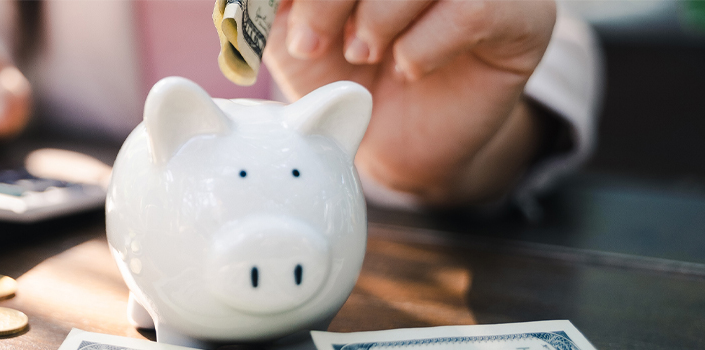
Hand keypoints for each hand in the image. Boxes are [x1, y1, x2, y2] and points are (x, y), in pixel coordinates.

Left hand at [265, 0, 556, 205]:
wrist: (399, 143)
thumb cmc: (344, 75)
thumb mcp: (294, 30)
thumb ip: (278, 0)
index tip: (277, 12)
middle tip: (312, 43)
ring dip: (378, 16)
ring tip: (362, 54)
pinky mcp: (524, 14)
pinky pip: (472, 8)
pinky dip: (424, 43)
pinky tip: (408, 66)